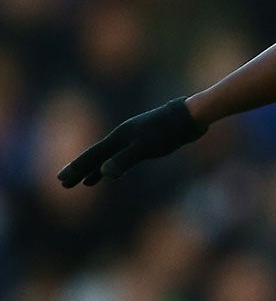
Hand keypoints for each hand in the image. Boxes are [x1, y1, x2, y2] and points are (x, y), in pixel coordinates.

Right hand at [57, 98, 206, 186]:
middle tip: (64, 183)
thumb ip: (125, 160)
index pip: (92, 156)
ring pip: (109, 157)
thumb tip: (104, 173)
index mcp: (119, 138)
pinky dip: (114, 166)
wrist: (190, 117)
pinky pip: (122, 157)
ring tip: (86, 183)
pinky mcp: (145, 142)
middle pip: (96, 157)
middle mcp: (122, 137)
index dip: (77, 169)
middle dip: (81, 171)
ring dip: (96, 170)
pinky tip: (114, 172)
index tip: (61, 180)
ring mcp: (133, 139)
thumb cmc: (169, 132)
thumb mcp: (146, 148)